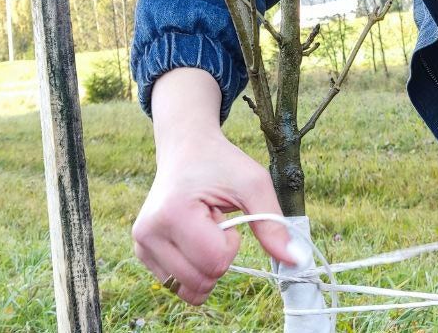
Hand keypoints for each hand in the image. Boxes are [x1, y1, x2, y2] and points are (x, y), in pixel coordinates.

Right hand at [132, 131, 297, 305]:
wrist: (185, 148)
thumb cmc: (220, 163)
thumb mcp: (252, 182)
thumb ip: (273, 222)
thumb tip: (297, 260)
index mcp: (172, 213)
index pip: (215, 261)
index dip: (231, 243)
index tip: (225, 217)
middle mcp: (148, 232)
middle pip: (202, 280)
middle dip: (219, 257)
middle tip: (214, 222)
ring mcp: (141, 244)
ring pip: (189, 289)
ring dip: (206, 264)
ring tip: (202, 229)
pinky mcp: (141, 252)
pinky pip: (177, 285)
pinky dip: (193, 268)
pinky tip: (191, 237)